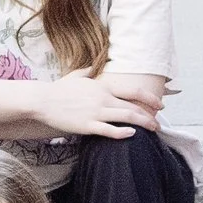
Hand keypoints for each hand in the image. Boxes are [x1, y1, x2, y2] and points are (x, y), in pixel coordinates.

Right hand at [34, 73, 158, 139]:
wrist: (42, 100)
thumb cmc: (58, 90)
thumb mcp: (75, 76)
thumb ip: (87, 71)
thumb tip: (91, 67)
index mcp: (102, 86)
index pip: (133, 91)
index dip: (150, 98)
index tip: (160, 104)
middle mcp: (103, 98)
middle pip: (133, 107)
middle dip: (149, 115)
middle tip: (159, 124)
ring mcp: (95, 112)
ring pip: (126, 117)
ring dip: (143, 123)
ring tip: (153, 130)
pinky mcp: (87, 125)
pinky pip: (109, 130)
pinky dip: (123, 132)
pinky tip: (132, 134)